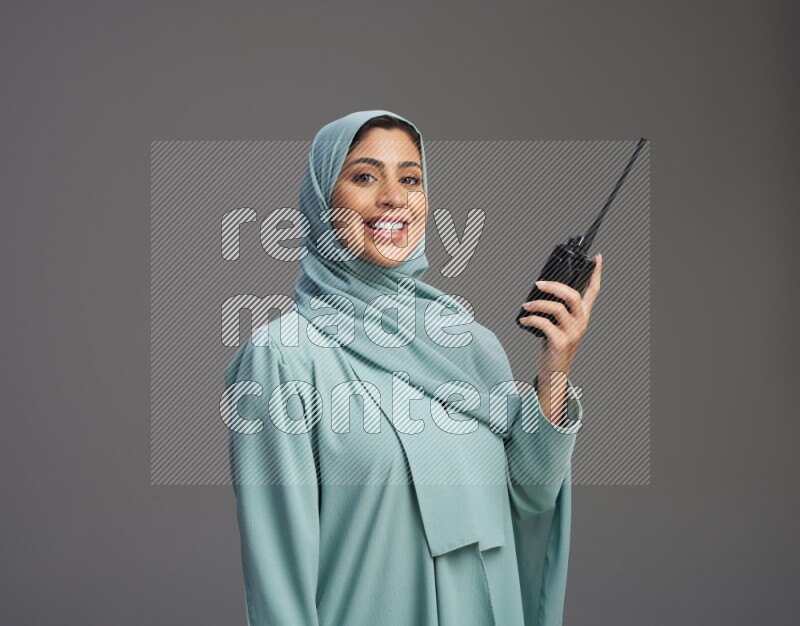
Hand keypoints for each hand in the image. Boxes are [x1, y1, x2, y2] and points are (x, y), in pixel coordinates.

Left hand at [518, 254, 602, 419]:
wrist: (553, 374)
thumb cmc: (553, 347)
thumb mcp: (559, 325)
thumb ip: (557, 310)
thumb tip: (541, 289)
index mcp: (582, 316)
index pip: (593, 291)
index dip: (595, 274)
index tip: (597, 258)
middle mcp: (581, 323)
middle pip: (573, 296)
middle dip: (555, 286)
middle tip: (538, 283)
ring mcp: (572, 333)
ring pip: (558, 308)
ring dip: (538, 303)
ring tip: (526, 305)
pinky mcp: (560, 343)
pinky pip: (545, 324)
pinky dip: (531, 319)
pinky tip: (523, 320)